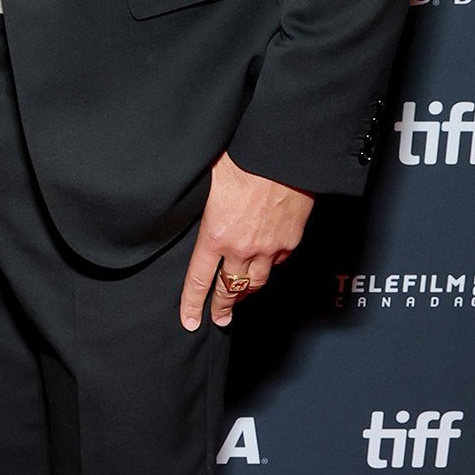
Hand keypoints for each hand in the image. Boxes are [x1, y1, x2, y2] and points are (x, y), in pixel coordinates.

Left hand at [179, 152, 313, 330]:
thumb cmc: (244, 158)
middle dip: (222, 307)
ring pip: (257, 280)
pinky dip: (270, 266)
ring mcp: (270, 247)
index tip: (190, 321)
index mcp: (216, 234)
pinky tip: (266, 265)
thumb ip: (199, 200)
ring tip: (240, 297)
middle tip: (218, 318)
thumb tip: (182, 198)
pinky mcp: (291, 240)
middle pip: (231, 288)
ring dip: (247, 291)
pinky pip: (278, 262)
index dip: (192, 303)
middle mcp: (243, 247)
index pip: (199, 279)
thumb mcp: (209, 179)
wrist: (284, 154)